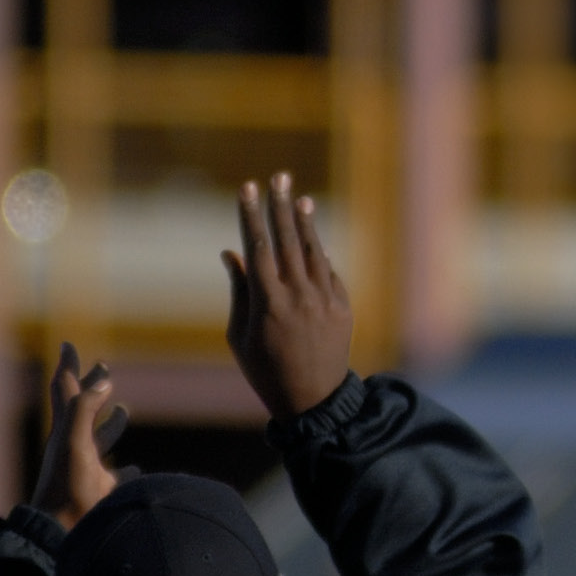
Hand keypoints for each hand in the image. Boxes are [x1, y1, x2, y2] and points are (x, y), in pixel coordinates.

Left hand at [29, 345, 127, 532]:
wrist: (60, 534)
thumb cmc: (66, 489)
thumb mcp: (74, 443)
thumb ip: (85, 409)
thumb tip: (102, 381)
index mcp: (64, 431)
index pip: (64, 389)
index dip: (67, 365)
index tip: (67, 343)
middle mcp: (73, 446)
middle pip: (83, 409)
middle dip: (92, 386)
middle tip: (102, 367)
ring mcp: (85, 470)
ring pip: (100, 439)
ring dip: (112, 423)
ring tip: (123, 408)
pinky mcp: (98, 492)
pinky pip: (116, 477)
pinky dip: (127, 469)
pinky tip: (137, 468)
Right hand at [223, 175, 352, 420]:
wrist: (313, 399)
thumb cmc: (265, 370)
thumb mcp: (241, 335)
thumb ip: (240, 290)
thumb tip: (232, 252)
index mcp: (268, 303)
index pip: (258, 247)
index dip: (252, 215)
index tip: (248, 188)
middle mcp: (299, 297)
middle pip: (289, 241)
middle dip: (281, 206)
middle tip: (279, 176)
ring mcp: (325, 300)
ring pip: (314, 251)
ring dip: (305, 222)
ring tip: (299, 196)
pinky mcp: (343, 307)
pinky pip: (329, 272)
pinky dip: (320, 252)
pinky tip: (311, 236)